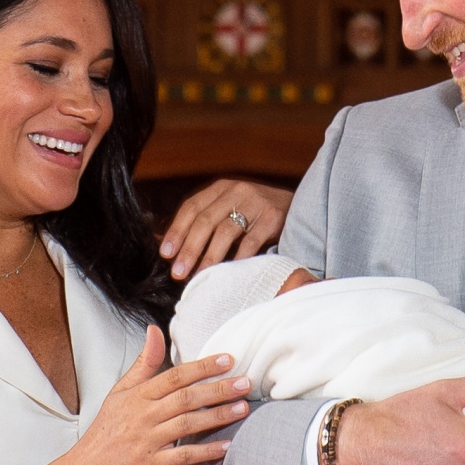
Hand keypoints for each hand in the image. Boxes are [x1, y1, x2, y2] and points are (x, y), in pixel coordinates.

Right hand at [73, 326, 249, 464]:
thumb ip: (143, 363)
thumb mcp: (119, 392)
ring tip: (242, 409)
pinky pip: (183, 456)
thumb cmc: (106, 431)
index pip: (175, 376)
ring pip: (187, 424)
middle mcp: (144, 415)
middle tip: (245, 383)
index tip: (227, 360)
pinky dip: (205, 451)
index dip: (202, 367)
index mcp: (138, 396)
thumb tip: (154, 331)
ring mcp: (148, 440)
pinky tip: (225, 445)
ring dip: (217, 416)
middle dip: (218, 389)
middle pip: (186, 398)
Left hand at [160, 179, 292, 279]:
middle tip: (178, 272)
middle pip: (206, 220)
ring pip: (225, 231)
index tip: (166, 254)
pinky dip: (236, 260)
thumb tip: (172, 250)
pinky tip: (227, 275)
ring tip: (198, 276)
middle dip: (189, 248)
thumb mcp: (231, 209)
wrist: (299, 207)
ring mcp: (256, 203)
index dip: (177, 231)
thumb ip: (206, 223)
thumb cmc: (256, 215)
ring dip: (209, 257)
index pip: (192, 207)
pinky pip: (250, 242)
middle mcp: (237, 190)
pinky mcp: (272, 217)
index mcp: (221, 188)